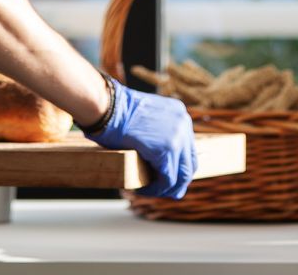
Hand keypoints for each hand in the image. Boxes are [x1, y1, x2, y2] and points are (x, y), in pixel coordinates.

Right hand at [85, 82, 196, 199]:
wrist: (108, 107)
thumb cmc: (117, 112)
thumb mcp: (146, 116)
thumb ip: (158, 131)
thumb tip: (159, 156)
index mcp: (180, 114)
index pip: (188, 148)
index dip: (179, 167)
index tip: (166, 177)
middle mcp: (184, 124)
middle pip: (189, 163)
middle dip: (178, 182)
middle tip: (164, 191)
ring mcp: (178, 137)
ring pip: (181, 176)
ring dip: (167, 188)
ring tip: (151, 191)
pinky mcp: (166, 151)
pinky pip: (167, 180)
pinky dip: (157, 189)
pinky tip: (143, 189)